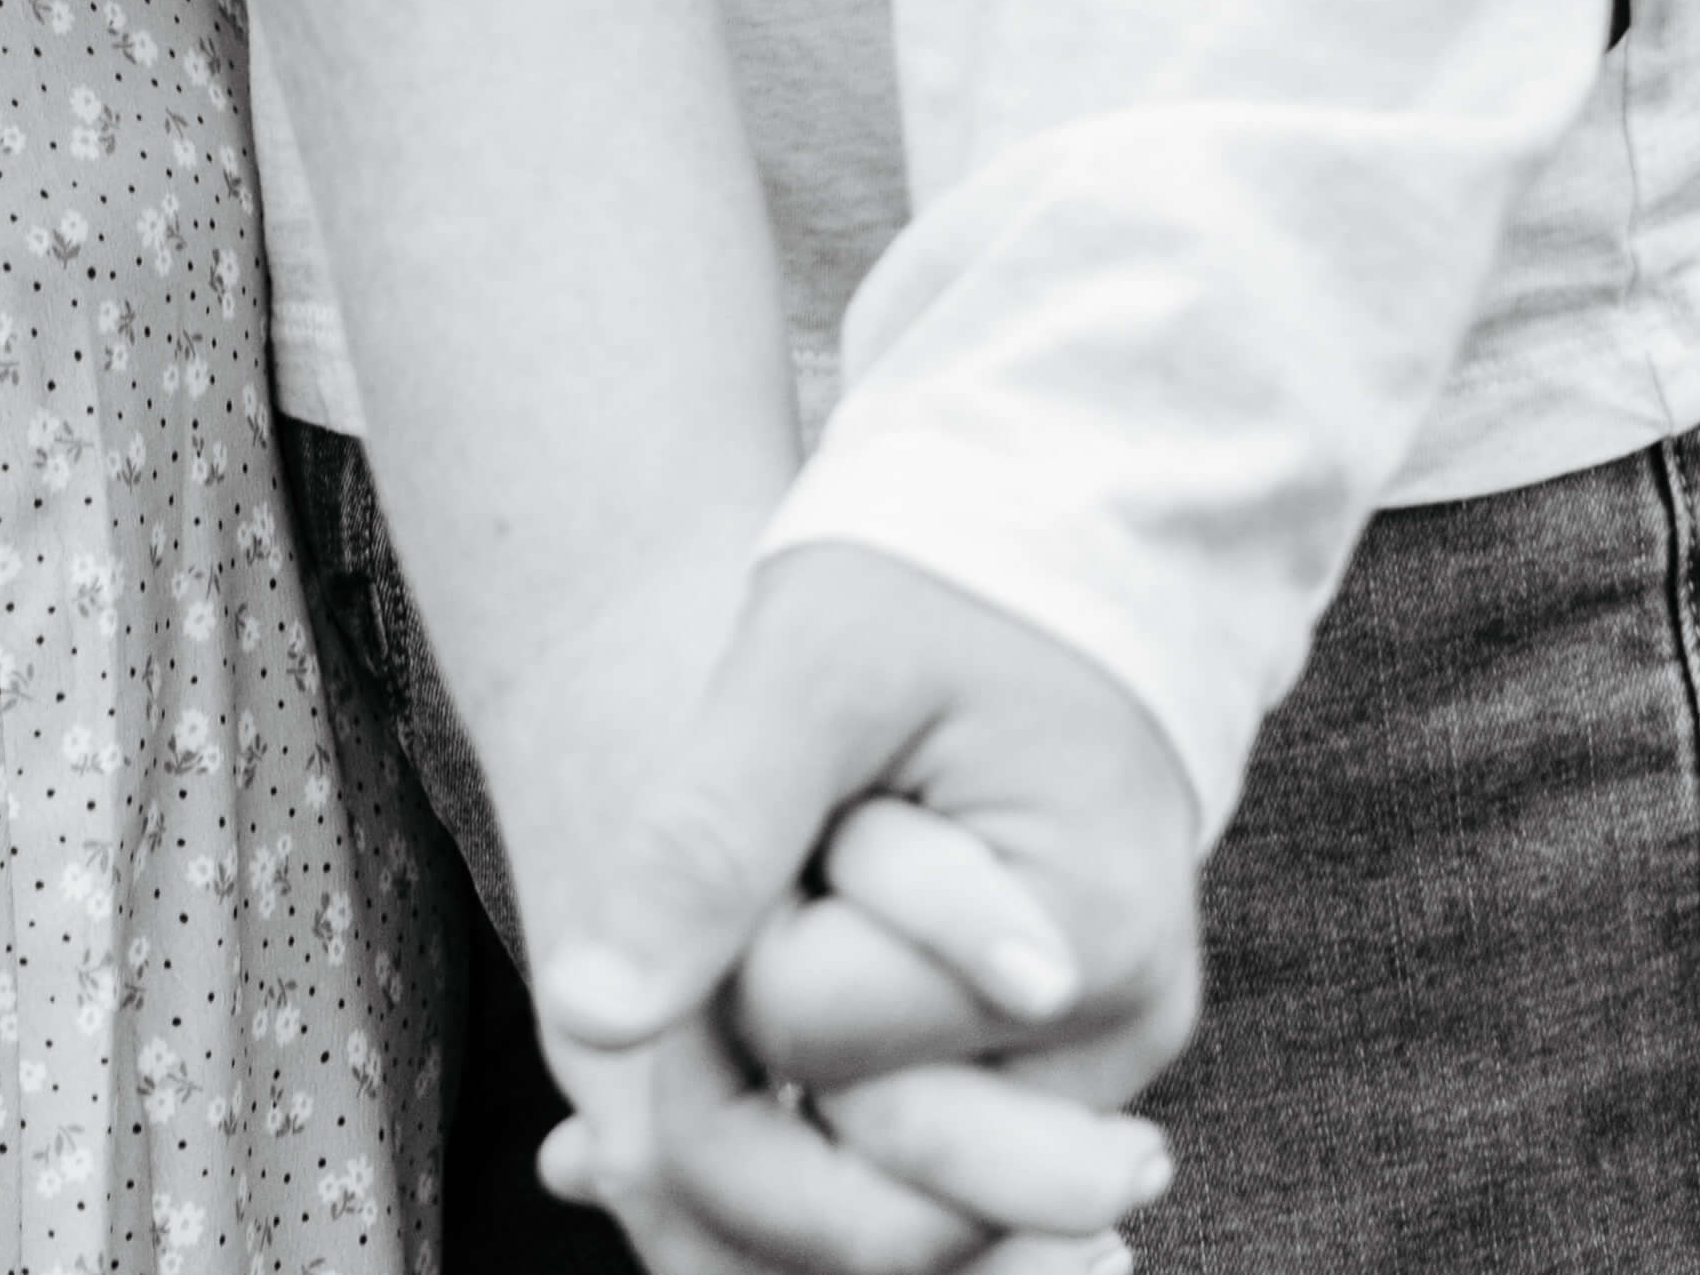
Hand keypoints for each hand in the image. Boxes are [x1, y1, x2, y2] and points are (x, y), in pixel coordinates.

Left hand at [530, 546, 1198, 1273]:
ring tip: (837, 876)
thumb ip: (705, 842)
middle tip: (816, 840)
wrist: (1053, 538)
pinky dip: (835, 1076)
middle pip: (845, 1131)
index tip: (803, 797)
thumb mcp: (808, 661)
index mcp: (1074, 944)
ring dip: (805, 1037)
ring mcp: (1097, 1071)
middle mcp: (1115, 1040)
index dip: (744, 917)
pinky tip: (794, 967)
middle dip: (772, 1001)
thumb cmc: (936, 572)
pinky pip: (914, 1149)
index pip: (802, 1022)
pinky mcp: (1063, 1072)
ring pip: (871, 1161)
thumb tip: (584, 1020)